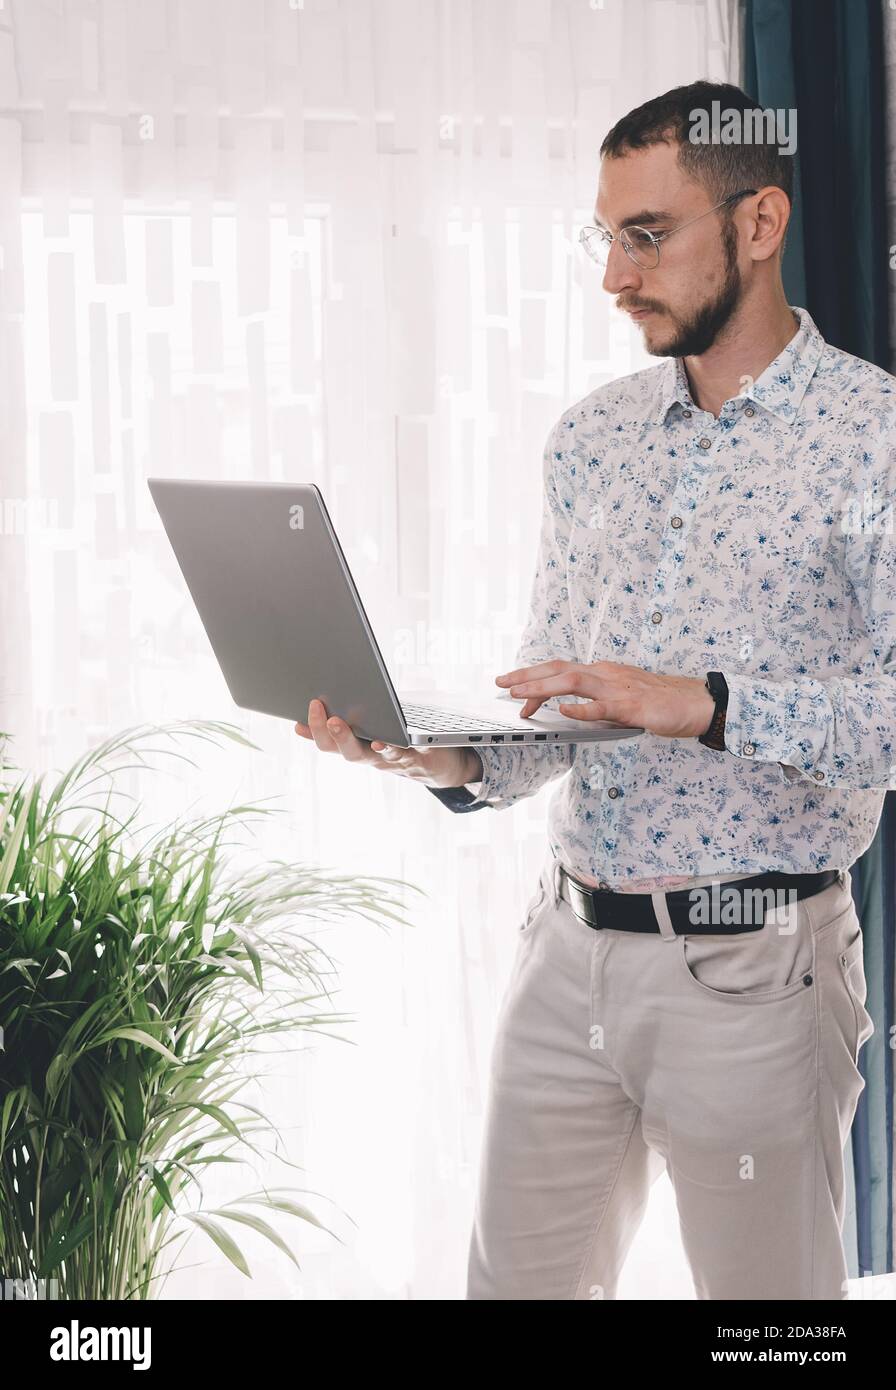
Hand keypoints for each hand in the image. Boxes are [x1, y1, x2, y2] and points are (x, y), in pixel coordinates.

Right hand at [295, 699, 483, 788]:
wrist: (438, 765)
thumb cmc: (399, 742)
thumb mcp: (371, 732)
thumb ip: (347, 723)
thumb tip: (317, 707)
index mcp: (360, 747)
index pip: (330, 744)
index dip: (314, 734)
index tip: (297, 723)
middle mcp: (374, 757)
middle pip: (348, 753)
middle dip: (333, 735)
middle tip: (326, 718)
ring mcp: (396, 758)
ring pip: (372, 754)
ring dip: (355, 740)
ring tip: (341, 723)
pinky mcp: (420, 754)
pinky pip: (406, 751)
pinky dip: (394, 746)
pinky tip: (385, 739)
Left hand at [495, 659, 714, 739]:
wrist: (696, 702)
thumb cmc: (660, 702)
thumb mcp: (621, 698)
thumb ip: (596, 702)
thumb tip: (570, 711)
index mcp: (602, 672)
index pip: (560, 670)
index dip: (534, 677)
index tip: (512, 686)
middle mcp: (606, 674)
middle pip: (559, 669)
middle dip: (526, 676)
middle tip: (501, 684)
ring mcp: (618, 688)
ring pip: (573, 682)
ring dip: (543, 687)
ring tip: (520, 695)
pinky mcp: (632, 705)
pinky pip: (603, 707)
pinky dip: (581, 710)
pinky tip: (564, 712)